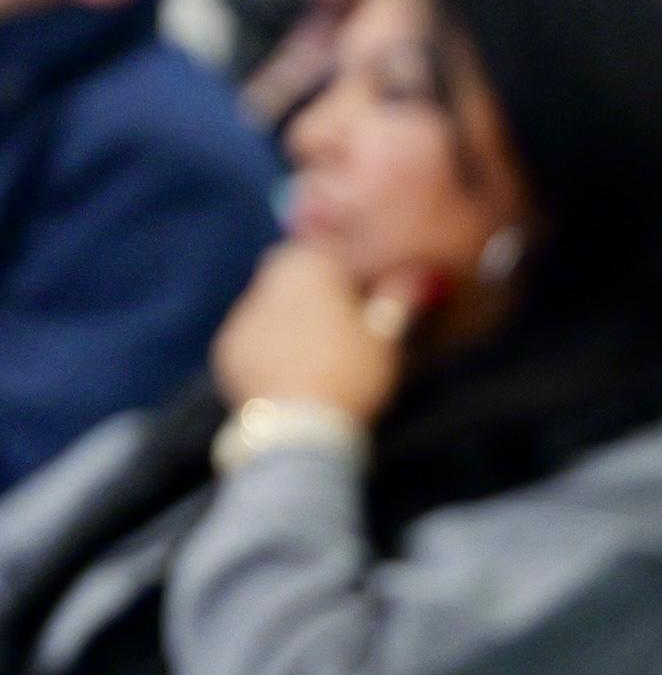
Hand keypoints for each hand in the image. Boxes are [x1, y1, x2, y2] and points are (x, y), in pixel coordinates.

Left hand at [210, 245, 424, 418]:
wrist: (296, 427)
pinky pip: (251, 335)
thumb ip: (397, 301)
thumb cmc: (351, 374)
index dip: (346, 262)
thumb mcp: (386, 339)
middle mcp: (269, 283)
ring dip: (289, 314)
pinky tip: (290, 369)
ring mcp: (242, 317)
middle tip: (339, 316)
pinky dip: (269, 344)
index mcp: (309, 269)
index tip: (363, 284)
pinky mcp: (226, 349)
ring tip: (316, 349)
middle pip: (289, 268)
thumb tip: (424, 276)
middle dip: (311, 284)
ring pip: (269, 302)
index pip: (326, 247)